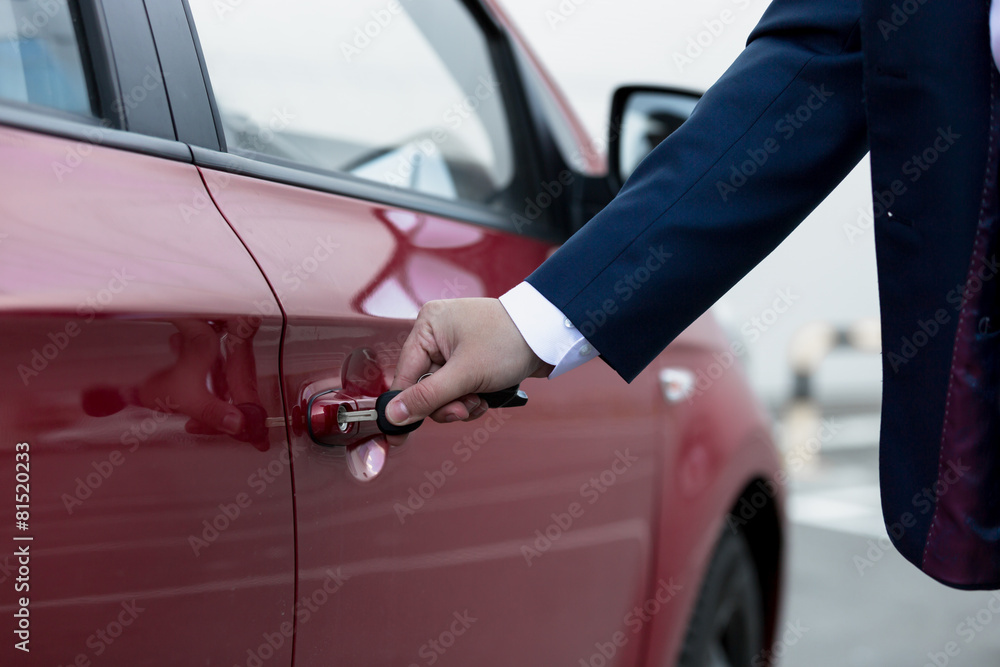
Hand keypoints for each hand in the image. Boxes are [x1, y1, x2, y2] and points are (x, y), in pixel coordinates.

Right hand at [386, 298, 551, 434]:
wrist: (549, 337)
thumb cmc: (508, 342)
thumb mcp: (465, 373)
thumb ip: (427, 397)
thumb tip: (393, 415)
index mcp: (428, 326)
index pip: (405, 373)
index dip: (403, 405)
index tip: (397, 434)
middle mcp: (437, 334)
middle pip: (424, 386)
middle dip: (445, 404)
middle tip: (463, 408)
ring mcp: (454, 348)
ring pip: (442, 392)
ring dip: (460, 404)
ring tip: (480, 399)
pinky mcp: (471, 360)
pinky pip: (458, 389)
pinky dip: (471, 398)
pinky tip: (486, 396)